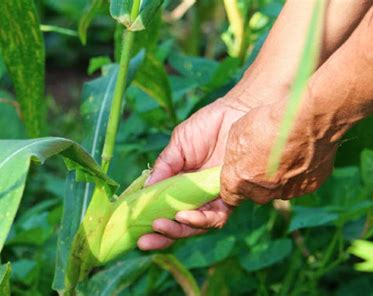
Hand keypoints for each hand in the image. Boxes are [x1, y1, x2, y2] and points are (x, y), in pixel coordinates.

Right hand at [137, 97, 246, 250]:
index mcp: (182, 184)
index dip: (150, 220)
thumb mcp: (178, 145)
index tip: (134, 230)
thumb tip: (144, 189)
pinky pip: (217, 216)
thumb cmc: (208, 125)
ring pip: (197, 225)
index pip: (165, 207)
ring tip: (160, 226)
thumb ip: (164, 167)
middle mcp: (197, 195)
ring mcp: (214, 197)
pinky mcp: (232, 196)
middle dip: (162, 235)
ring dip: (177, 229)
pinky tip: (184, 216)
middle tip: (144, 241)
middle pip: (179, 223)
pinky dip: (200, 220)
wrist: (238, 112)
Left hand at [220, 100, 337, 205]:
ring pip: (278, 188)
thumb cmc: (267, 122)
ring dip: (279, 175)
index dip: (233, 186)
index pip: (229, 196)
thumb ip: (236, 155)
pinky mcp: (308, 187)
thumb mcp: (237, 133)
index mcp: (238, 182)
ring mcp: (286, 192)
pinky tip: (300, 153)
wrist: (304, 119)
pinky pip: (299, 182)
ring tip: (284, 151)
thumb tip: (239, 159)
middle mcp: (261, 193)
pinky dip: (299, 171)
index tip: (236, 177)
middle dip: (257, 179)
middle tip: (263, 157)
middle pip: (255, 193)